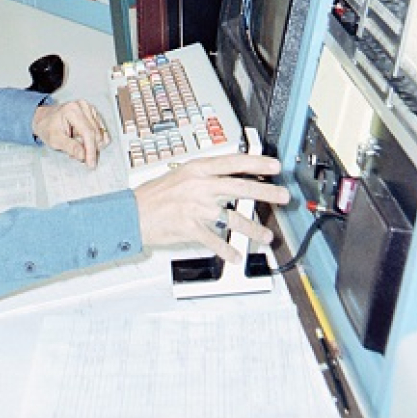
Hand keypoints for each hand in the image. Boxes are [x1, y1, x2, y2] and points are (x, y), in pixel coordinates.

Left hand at [33, 99, 110, 167]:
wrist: (45, 118)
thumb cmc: (47, 128)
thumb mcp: (54, 140)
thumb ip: (70, 147)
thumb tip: (84, 156)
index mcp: (72, 110)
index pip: (88, 133)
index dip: (91, 150)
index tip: (91, 164)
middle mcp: (83, 106)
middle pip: (96, 134)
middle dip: (90, 150)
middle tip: (79, 157)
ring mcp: (89, 108)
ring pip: (100, 134)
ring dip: (92, 145)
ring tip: (78, 148)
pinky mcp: (93, 113)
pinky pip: (101, 131)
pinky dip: (94, 141)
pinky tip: (83, 143)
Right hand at [133, 154, 288, 263]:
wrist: (133, 212)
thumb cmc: (155, 194)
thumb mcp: (181, 175)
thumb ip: (206, 177)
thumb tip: (231, 178)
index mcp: (197, 168)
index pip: (233, 161)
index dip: (256, 162)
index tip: (275, 164)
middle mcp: (199, 185)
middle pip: (240, 186)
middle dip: (266, 191)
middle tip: (283, 196)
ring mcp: (195, 206)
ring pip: (233, 217)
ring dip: (253, 229)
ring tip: (265, 235)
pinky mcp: (191, 227)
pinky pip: (216, 241)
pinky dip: (227, 250)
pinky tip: (235, 256)